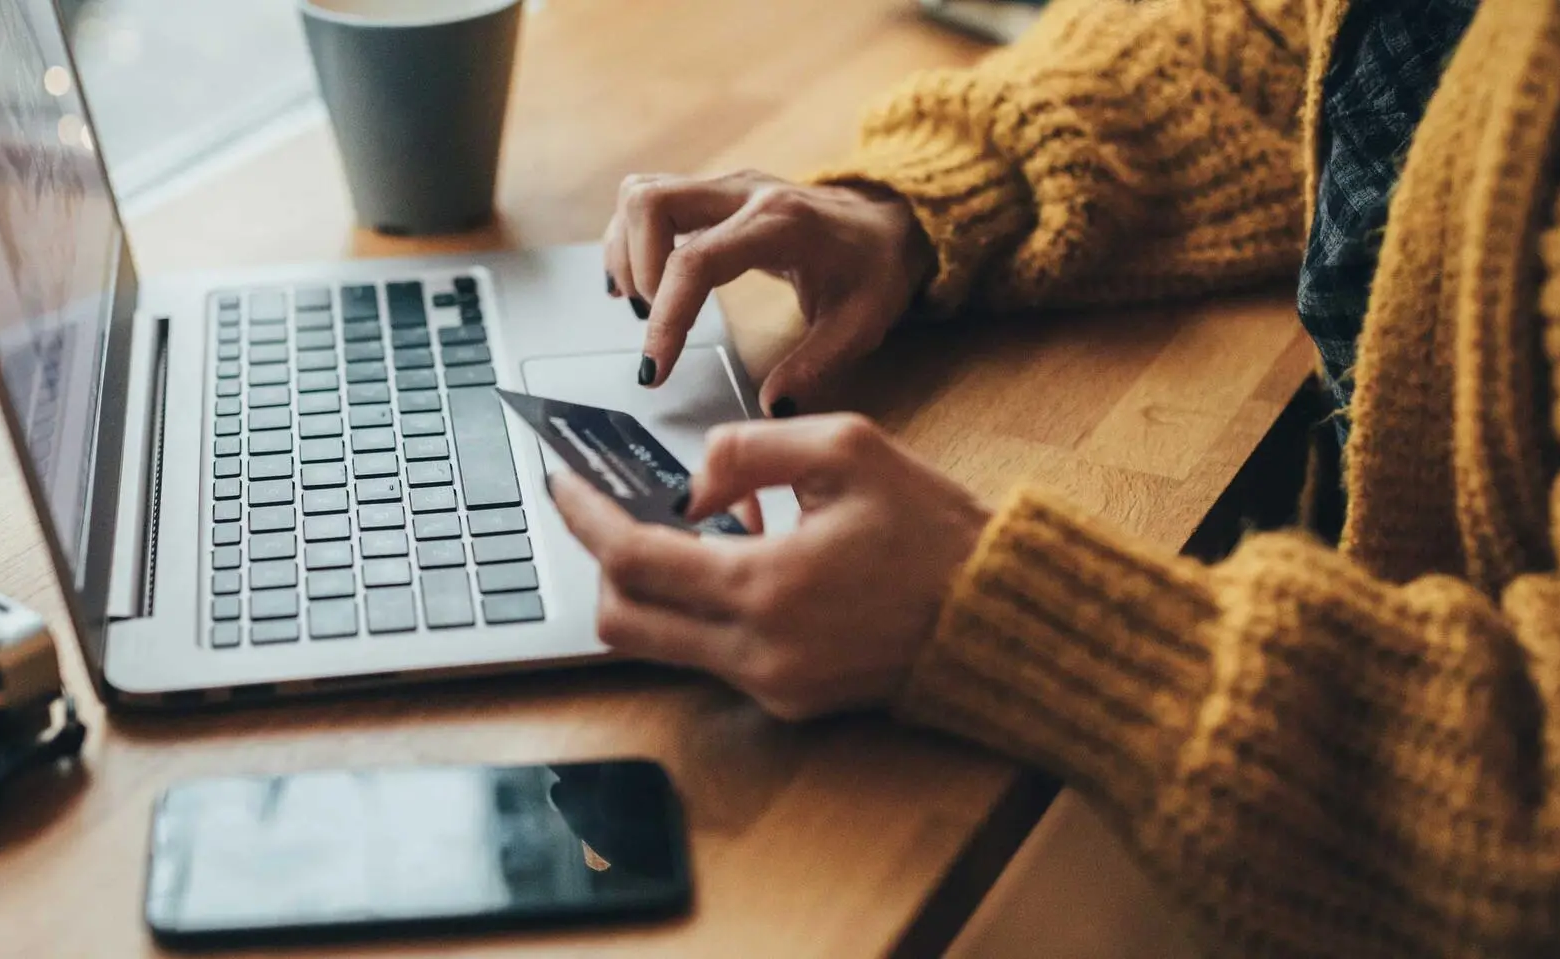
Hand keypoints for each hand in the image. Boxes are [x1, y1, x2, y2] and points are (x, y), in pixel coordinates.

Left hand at [548, 414, 991, 719]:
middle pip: (622, 620)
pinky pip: (709, 655)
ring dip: (654, 586)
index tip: (561, 482)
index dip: (584, 518)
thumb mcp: (847, 448)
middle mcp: (757, 651)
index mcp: (766, 586)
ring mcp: (770, 686)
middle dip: (602, 561)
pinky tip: (742, 561)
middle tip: (610, 509)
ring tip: (695, 528)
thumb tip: (690, 483)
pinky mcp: (788, 702)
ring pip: (659, 644)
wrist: (999, 616)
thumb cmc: (933, 529)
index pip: (632, 559)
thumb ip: (748, 448)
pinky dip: (702, 608)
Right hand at [603, 170, 933, 416]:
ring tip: (644, 304)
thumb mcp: (862, 325)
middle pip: (651, 202)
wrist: (889, 222)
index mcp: (780, 224)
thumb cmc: (874, 269)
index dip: (667, 318)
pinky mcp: (713, 193)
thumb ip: (816, 366)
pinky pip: (650, 200)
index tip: (655, 369)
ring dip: (627, 251)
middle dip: (636, 269)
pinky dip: (631, 240)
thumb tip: (771, 406)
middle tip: (653, 321)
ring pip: (642, 195)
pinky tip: (640, 283)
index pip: (696, 261)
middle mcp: (744, 193)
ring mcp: (725, 187)